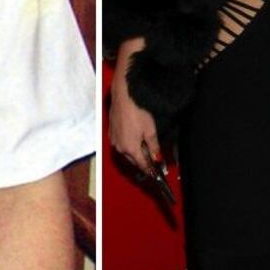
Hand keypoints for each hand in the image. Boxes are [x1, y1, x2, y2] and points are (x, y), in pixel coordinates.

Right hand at [109, 37, 161, 176]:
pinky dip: (129, 144)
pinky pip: (121, 143)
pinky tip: (135, 137)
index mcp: (130, 149)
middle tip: (153, 160)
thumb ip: (153, 147)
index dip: (150, 170)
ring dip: (135, 152)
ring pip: (127, 152)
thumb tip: (157, 158)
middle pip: (133, 160)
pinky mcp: (112, 132)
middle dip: (143, 161)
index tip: (156, 174)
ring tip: (145, 147)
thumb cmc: (136, 111)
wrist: (123, 96)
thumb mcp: (150, 130)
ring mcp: (114, 140)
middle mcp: (120, 147)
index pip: (142, 165)